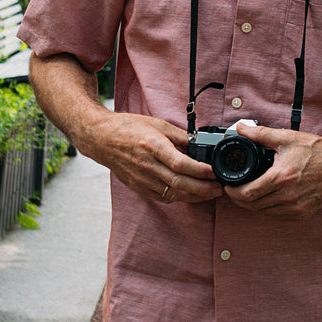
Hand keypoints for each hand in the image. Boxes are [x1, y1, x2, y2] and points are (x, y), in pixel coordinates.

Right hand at [84, 111, 222, 205]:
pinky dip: (180, 197)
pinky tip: (191, 194)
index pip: (180, 164)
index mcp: (153, 146)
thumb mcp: (158, 124)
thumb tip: (199, 144)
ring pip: (173, 193)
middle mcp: (148, 165)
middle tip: (219, 189)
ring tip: (210, 193)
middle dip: (203, 189)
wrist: (102, 139)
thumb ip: (180, 135)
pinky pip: (163, 196)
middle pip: (179, 183)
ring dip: (194, 196)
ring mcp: (142, 179)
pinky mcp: (139, 186)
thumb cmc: (129, 128)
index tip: (214, 172)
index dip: (200, 171)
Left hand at [222, 124, 321, 218]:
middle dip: (240, 199)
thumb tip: (240, 128)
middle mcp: (288, 197)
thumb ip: (260, 134)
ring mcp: (296, 208)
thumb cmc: (317, 151)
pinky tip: (267, 198)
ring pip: (264, 213)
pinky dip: (268, 209)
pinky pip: (277, 216)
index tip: (229, 186)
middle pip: (252, 206)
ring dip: (253, 205)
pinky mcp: (303, 214)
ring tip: (250, 192)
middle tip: (236, 190)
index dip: (233, 192)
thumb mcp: (286, 138)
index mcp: (281, 178)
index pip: (247, 194)